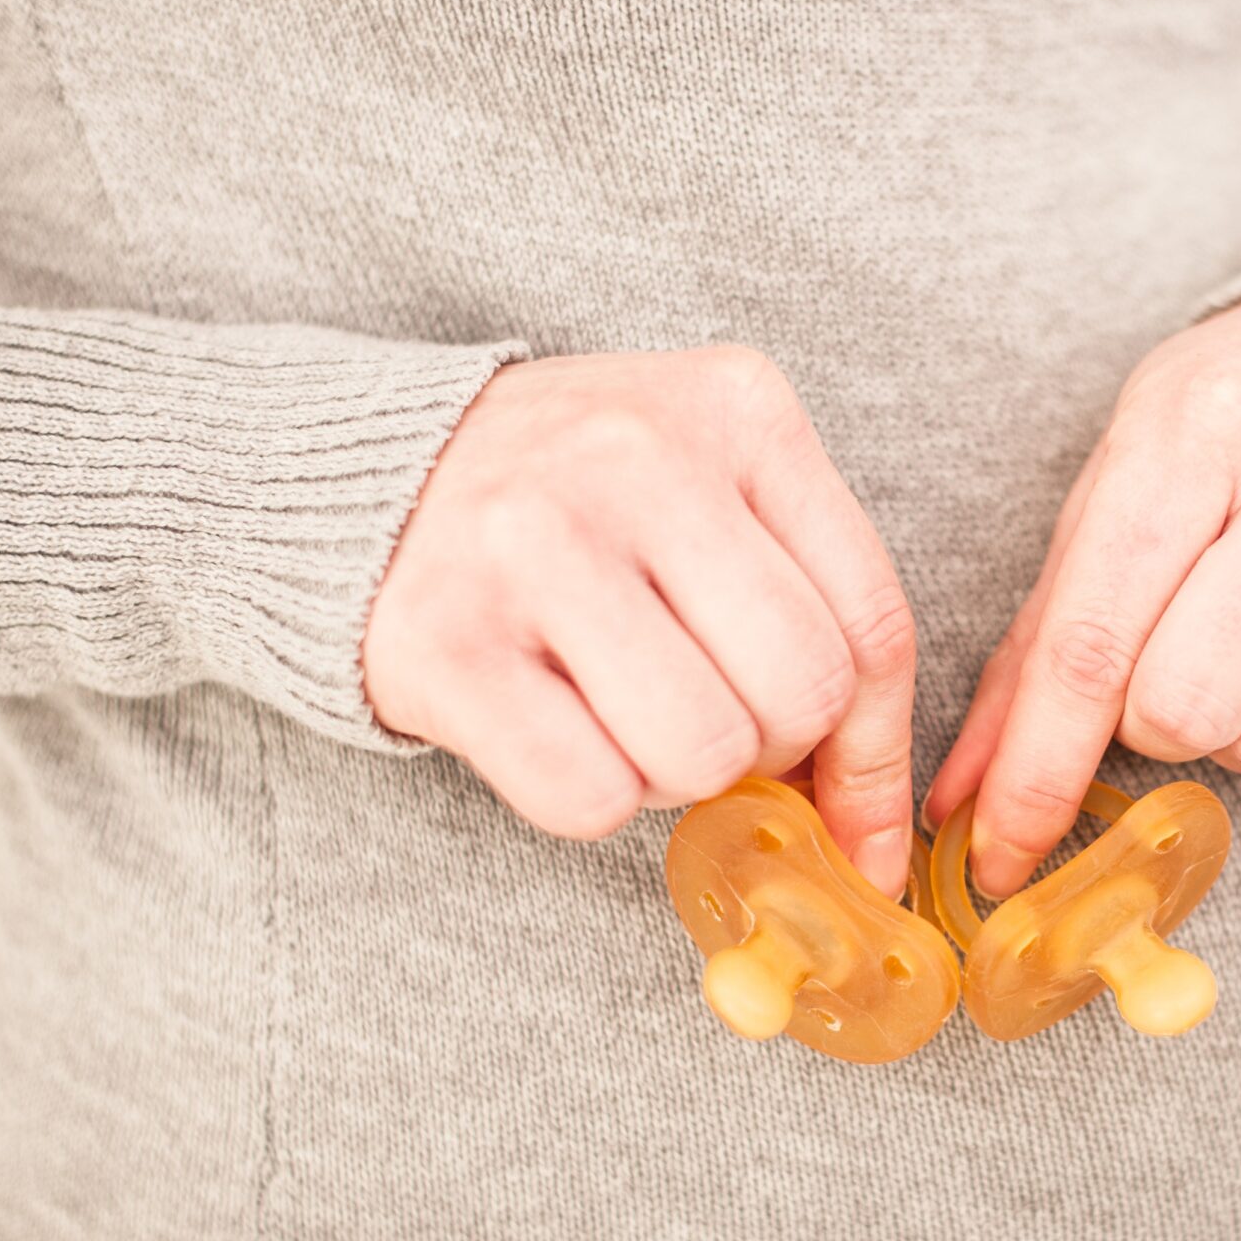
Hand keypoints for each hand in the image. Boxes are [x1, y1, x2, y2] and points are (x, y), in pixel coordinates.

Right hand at [365, 345, 919, 892]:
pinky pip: (589, 795)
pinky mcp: (447, 640)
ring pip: (702, 751)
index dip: (875, 746)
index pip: (872, 620)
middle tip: (707, 724)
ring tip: (621, 715)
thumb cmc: (575, 505)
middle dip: (770, 750)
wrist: (365, 474)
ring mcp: (536, 543)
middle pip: (801, 692)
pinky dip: (589, 800)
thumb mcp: (712, 497)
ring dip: (674, 777)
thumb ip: (809, 616)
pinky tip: (552, 729)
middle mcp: (640, 456)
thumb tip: (876, 832)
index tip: (856, 816)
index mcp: (737, 408)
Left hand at [923, 296, 1240, 895]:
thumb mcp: (1117, 492)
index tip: (997, 858)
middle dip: (1153, 725)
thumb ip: (1036, 647)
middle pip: (1193, 706)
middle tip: (1166, 670)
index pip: (1096, 639)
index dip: (1038, 768)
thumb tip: (961, 801)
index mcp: (1198, 430)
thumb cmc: (1229, 438)